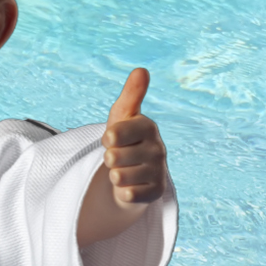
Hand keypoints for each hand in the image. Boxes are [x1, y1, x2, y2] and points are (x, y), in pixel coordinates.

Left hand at [103, 68, 166, 204]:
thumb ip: (130, 95)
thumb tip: (141, 69)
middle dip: (109, 159)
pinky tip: (130, 185)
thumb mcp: (121, 116)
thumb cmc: (124, 138)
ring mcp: (159, 171)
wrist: (133, 170)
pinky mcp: (157, 191)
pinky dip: (123, 192)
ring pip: (119, 177)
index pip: (114, 135)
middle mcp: (159, 148)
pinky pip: (128, 195)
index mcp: (148, 126)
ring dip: (115, 176)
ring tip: (124, 170)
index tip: (112, 138)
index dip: (106, 139)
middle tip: (118, 156)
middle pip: (113, 158)